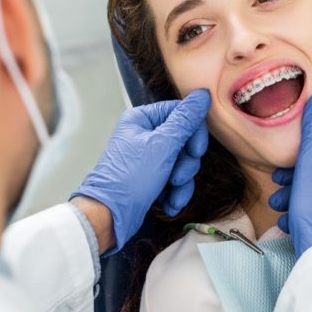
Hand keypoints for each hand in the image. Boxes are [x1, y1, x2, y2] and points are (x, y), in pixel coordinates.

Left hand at [71, 90, 210, 254]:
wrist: (109, 215)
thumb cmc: (129, 179)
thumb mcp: (162, 146)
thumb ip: (185, 120)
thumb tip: (202, 96)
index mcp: (141, 119)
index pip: (180, 113)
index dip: (194, 133)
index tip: (196, 150)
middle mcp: (143, 136)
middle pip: (184, 140)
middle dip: (186, 163)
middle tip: (177, 176)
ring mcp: (147, 158)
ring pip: (181, 163)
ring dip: (182, 181)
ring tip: (173, 192)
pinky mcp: (150, 178)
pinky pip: (174, 180)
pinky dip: (175, 192)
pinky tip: (170, 203)